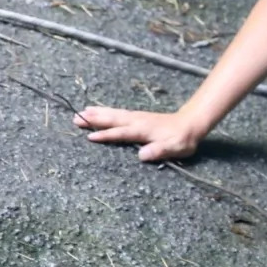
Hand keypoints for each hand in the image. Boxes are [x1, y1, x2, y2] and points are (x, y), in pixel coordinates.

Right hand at [72, 106, 200, 161]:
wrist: (190, 124)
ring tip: (81, 112)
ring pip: (114, 114)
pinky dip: (106, 111)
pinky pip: (118, 113)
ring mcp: (136, 117)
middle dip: (95, 119)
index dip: (106, 135)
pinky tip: (98, 111)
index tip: (90, 136)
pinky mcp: (137, 117)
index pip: (121, 133)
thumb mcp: (175, 148)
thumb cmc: (182, 139)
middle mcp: (137, 121)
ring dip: (97, 113)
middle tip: (75, 118)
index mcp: (143, 130)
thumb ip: (159, 150)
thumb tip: (142, 155)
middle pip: (113, 119)